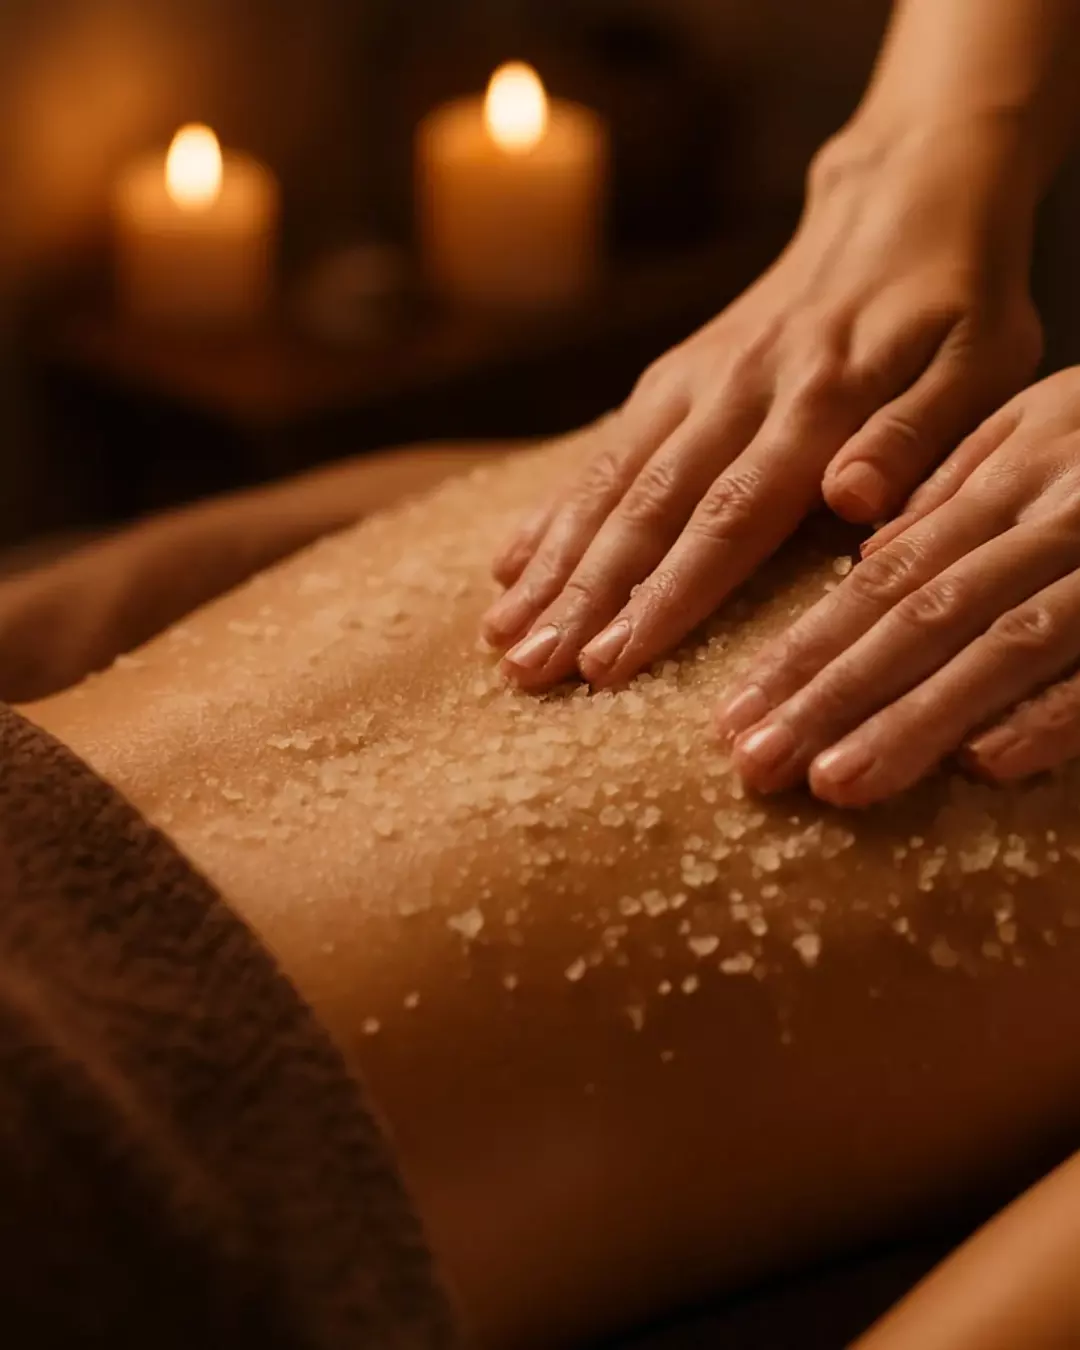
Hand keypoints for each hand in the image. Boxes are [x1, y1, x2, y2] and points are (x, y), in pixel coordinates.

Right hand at [482, 123, 1041, 690]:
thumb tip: (853, 500)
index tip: (608, 662)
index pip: (728, 517)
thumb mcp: (979, 361)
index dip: (664, 595)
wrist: (900, 198)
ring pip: (609, 482)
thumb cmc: (954, 302)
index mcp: (815, 404)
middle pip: (647, 509)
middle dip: (582, 595)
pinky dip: (553, 509)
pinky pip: (602, 451)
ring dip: (552, 561)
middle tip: (527, 669)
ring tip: (501, 632)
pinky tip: (510, 561)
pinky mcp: (671, 378)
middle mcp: (735, 394)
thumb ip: (919, 435)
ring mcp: (692, 383)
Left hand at [718, 366, 1079, 805]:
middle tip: (757, 768)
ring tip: (836, 785)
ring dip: (917, 720)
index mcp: (1012, 474)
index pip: (879, 578)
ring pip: (1005, 643)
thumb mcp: (1045, 430)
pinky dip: (1058, 712)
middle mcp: (1057, 514)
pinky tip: (992, 765)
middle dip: (831, 698)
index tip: (733, 718)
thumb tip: (865, 559)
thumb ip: (955, 492)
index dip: (802, 652)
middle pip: (920, 616)